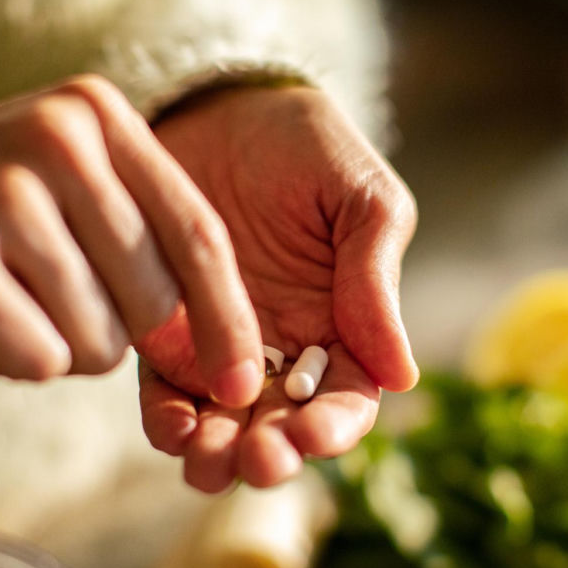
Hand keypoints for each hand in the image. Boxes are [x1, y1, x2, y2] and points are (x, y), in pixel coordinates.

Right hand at [0, 76, 262, 404]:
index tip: (244, 382)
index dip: (230, 320)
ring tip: (11, 295)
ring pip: (99, 341)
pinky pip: (39, 358)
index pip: (200, 234)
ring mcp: (2, 194)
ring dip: (64, 343)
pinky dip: (16, 357)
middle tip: (55, 294)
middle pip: (155, 299)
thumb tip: (225, 349)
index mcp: (98, 115)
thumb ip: (149, 238)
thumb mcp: (70, 185)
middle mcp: (57, 139)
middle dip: (120, 329)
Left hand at [139, 85, 418, 490]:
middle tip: (255, 459)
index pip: (346, 400)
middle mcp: (284, 350)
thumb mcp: (361, 199)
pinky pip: (165, 389)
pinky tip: (170, 426)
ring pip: (223, 424)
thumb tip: (403, 376)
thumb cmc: (306, 146)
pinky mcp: (165, 331)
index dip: (334, 428)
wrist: (221, 106)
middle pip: (283, 428)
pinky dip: (167, 419)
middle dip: (270, 454)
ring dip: (217, 455)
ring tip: (206, 461)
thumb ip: (377, 279)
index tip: (312, 435)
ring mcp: (221, 345)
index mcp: (344, 326)